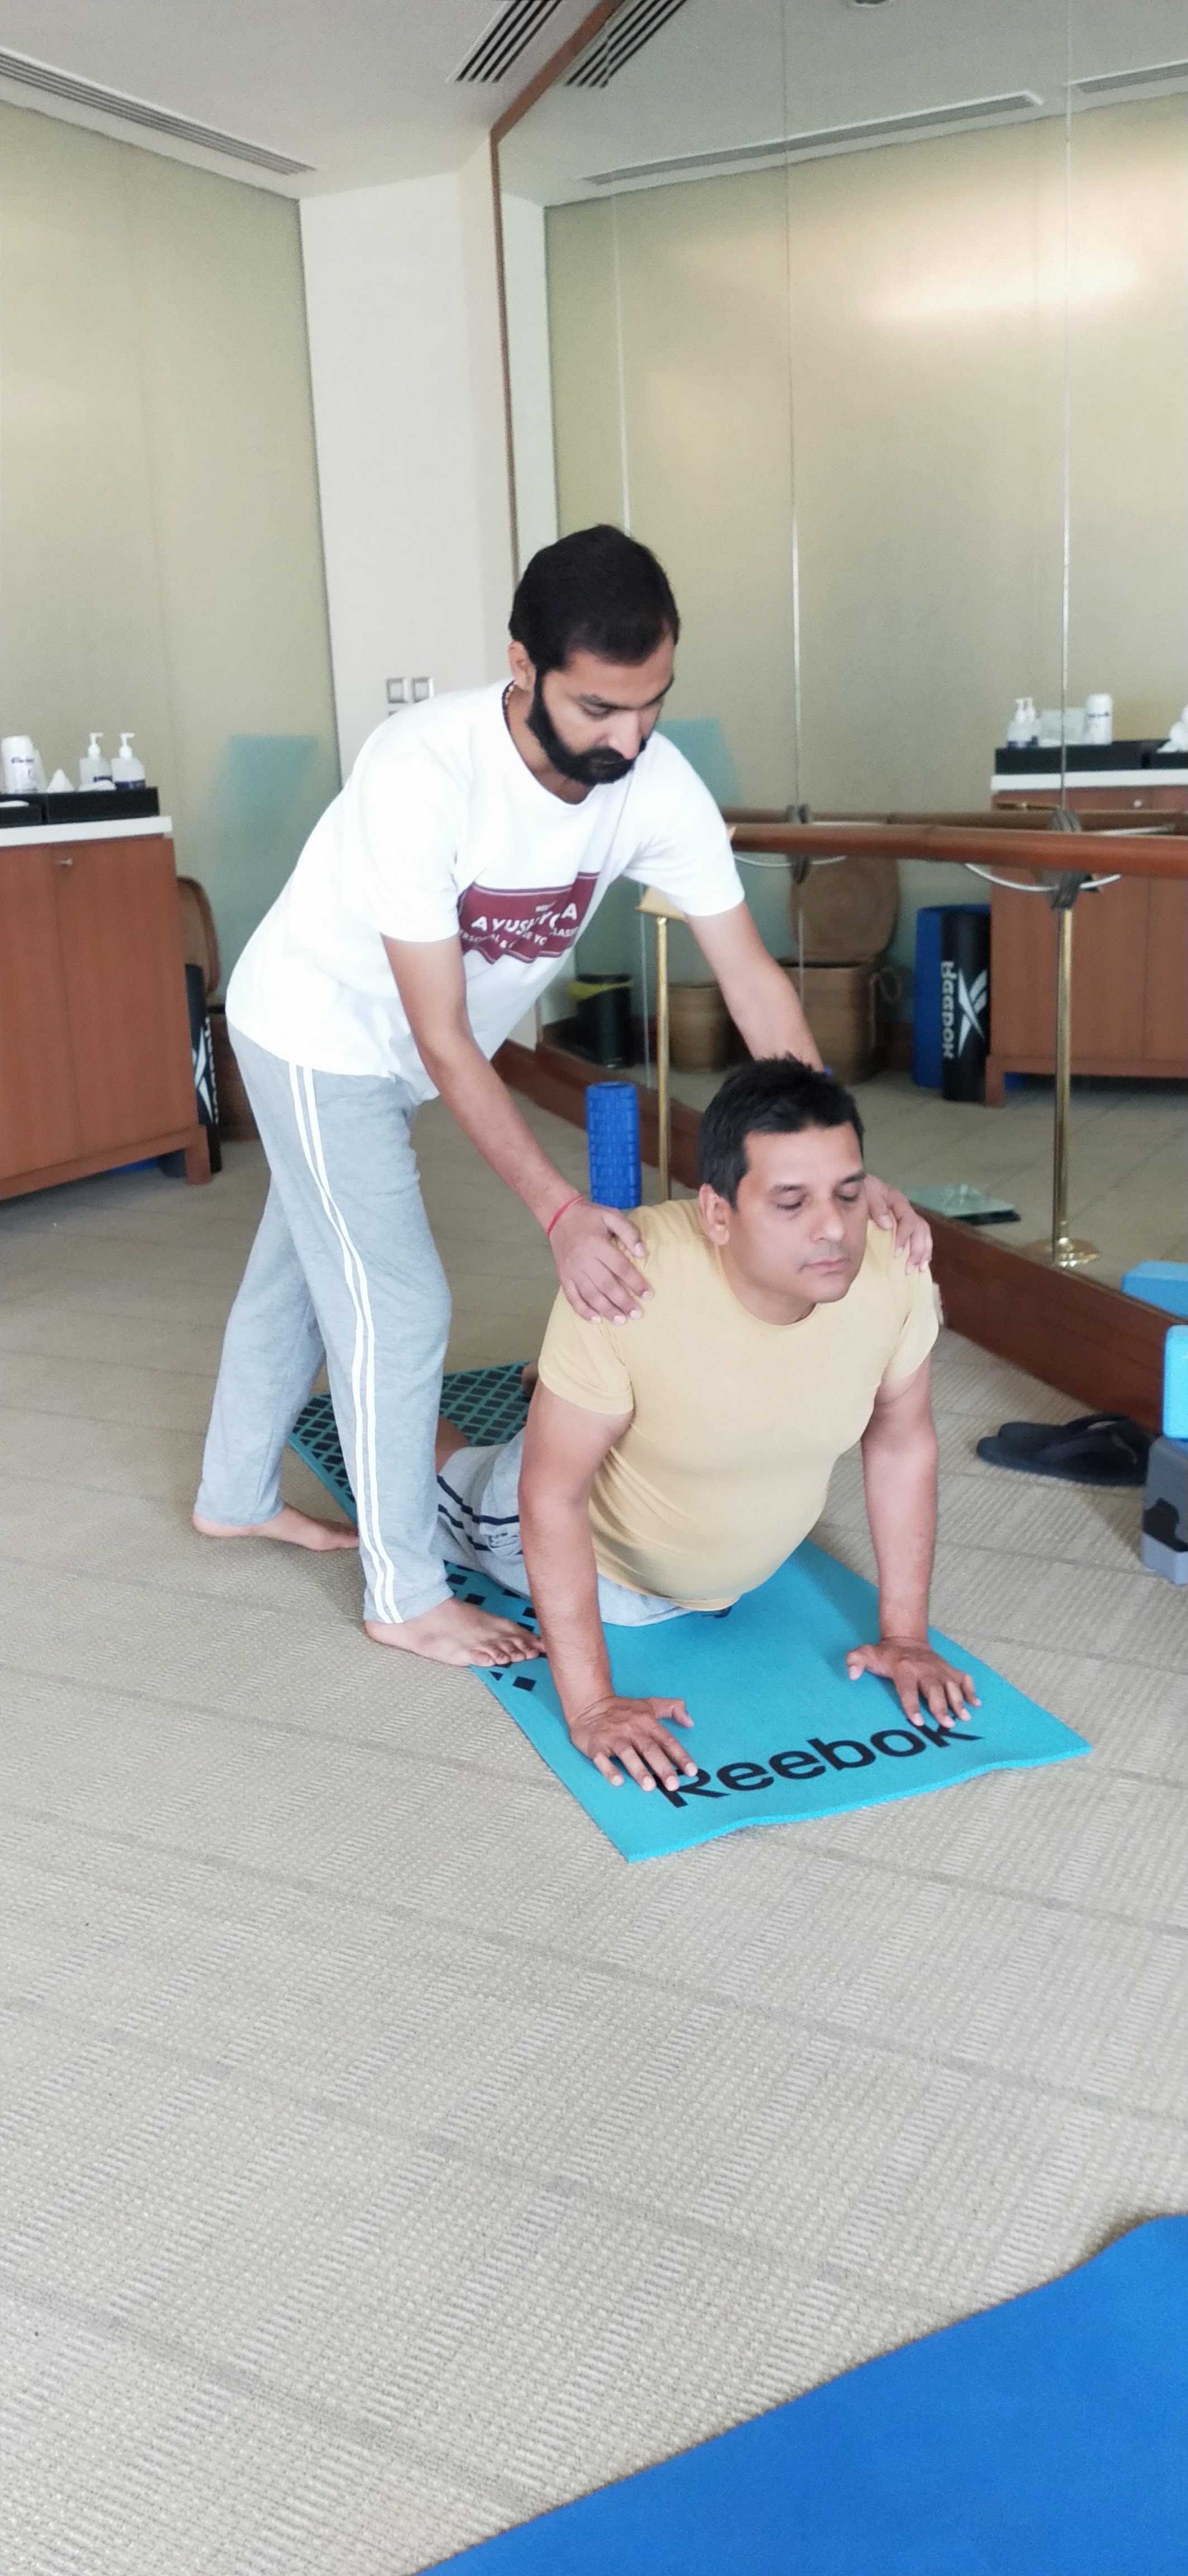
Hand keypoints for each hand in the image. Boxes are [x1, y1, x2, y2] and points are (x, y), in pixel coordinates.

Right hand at [549, 1198, 652, 1322]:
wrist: (560, 1216)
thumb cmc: (590, 1217)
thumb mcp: (611, 1215)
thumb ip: (628, 1232)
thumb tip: (641, 1252)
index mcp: (597, 1244)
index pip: (620, 1267)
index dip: (635, 1282)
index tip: (648, 1294)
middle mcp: (584, 1260)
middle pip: (606, 1285)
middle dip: (622, 1301)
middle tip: (637, 1314)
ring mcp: (572, 1271)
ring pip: (590, 1294)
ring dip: (606, 1309)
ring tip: (621, 1320)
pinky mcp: (564, 1277)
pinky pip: (572, 1297)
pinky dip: (583, 1310)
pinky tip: (595, 1320)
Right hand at [567, 1692, 697, 1790]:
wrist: (589, 1705)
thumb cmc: (623, 1709)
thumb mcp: (649, 1704)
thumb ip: (672, 1708)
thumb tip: (690, 1722)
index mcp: (646, 1721)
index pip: (666, 1740)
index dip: (680, 1755)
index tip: (691, 1771)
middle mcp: (631, 1729)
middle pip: (649, 1749)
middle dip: (662, 1767)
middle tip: (673, 1785)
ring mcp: (613, 1738)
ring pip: (627, 1754)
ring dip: (639, 1770)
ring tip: (649, 1786)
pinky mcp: (596, 1746)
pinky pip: (602, 1759)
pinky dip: (609, 1770)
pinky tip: (618, 1781)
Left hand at [846, 1636, 979, 1725]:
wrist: (905, 1639)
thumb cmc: (886, 1655)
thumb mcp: (866, 1654)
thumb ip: (855, 1661)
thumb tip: (851, 1674)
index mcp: (904, 1670)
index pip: (908, 1691)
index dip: (912, 1707)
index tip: (919, 1722)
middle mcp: (925, 1670)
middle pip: (934, 1690)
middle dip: (941, 1707)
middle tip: (947, 1724)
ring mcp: (939, 1669)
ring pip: (952, 1686)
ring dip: (959, 1702)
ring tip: (964, 1717)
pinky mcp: (949, 1669)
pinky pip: (963, 1678)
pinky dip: (971, 1690)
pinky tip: (976, 1703)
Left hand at [866, 1175, 931, 1272]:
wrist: (849, 1189)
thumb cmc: (857, 1191)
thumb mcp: (865, 1192)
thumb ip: (876, 1205)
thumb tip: (887, 1224)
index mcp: (896, 1201)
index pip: (908, 1219)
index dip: (905, 1236)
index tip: (896, 1253)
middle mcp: (904, 1209)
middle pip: (920, 1228)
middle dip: (918, 1249)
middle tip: (909, 1268)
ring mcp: (904, 1218)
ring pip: (923, 1233)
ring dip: (924, 1252)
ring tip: (920, 1269)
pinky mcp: (901, 1227)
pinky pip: (919, 1238)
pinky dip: (922, 1251)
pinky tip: (921, 1264)